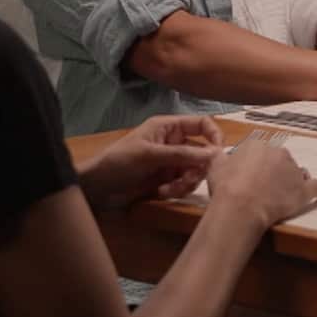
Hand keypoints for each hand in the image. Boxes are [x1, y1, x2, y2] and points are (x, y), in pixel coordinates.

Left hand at [79, 115, 222, 209]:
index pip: (202, 124)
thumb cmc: (119, 161)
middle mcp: (173, 143)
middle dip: (197, 168)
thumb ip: (182, 154)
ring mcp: (171, 163)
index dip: (214, 136)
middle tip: (188, 179)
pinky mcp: (167, 180)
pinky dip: (177, 190)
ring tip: (169, 189)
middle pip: (202, 153)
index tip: (219, 155)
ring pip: (195, 171)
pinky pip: (184, 185)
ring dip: (186, 182)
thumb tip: (214, 154)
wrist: (97, 187)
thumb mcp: (150, 155)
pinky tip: (161, 192)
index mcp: (168, 127)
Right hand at [206, 138, 316, 229]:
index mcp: (258, 145)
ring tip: (287, 191)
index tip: (252, 173)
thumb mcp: (215, 165)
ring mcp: (294, 171)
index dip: (257, 163)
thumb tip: (218, 154)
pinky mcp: (303, 190)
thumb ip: (221, 157)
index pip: (261, 150)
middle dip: (276, 170)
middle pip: (281, 159)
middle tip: (266, 185)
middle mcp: (279, 153)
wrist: (240, 206)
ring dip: (293, 179)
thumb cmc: (226, 185)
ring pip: (298, 172)